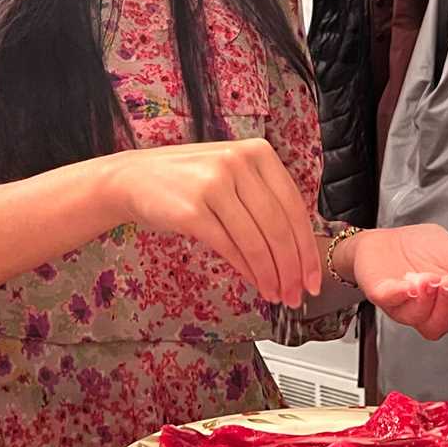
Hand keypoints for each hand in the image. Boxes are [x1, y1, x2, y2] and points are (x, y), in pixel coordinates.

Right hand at [106, 138, 321, 307]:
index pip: (294, 206)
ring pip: (257, 241)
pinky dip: (249, 271)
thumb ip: (264, 199)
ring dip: (272, 275)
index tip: (314, 277)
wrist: (133, 178)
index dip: (307, 247)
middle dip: (293, 268)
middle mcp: (238, 163)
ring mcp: (214, 185)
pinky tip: (257, 284)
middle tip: (298, 294)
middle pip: (279, 227)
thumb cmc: (186, 181)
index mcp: (257, 152)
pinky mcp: (193, 210)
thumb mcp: (231, 174)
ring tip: (278, 294)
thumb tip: (298, 251)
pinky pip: (231, 248)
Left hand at [338, 224, 447, 339]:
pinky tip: (410, 284)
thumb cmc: (427, 248)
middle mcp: (430, 312)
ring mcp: (405, 307)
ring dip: (429, 301)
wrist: (393, 235)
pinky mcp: (383, 295)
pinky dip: (401, 294)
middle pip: (445, 325)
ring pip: (421, 321)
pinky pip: (392, 302)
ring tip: (430, 278)